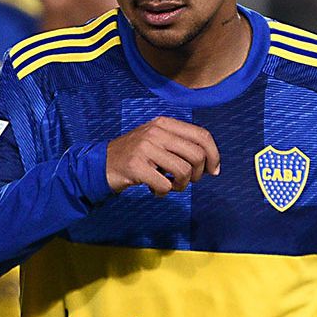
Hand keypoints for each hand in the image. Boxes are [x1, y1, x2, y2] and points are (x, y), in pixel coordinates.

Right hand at [105, 117, 220, 195]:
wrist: (102, 163)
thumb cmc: (137, 156)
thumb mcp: (158, 141)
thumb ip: (182, 145)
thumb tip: (211, 163)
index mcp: (165, 124)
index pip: (202, 135)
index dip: (214, 155)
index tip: (213, 170)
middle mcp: (156, 132)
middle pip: (196, 155)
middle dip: (196, 174)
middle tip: (185, 180)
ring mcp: (145, 148)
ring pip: (183, 171)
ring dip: (180, 186)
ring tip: (169, 185)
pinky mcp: (136, 166)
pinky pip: (165, 185)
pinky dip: (163, 192)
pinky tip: (154, 189)